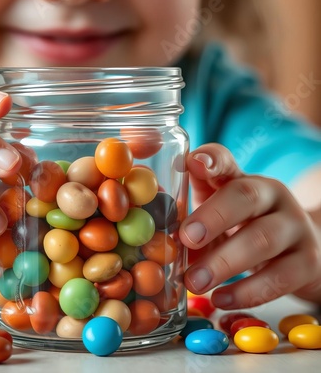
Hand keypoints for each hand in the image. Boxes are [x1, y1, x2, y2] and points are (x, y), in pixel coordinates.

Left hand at [180, 144, 320, 308]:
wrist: (298, 255)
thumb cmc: (242, 231)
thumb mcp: (216, 217)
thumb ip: (189, 218)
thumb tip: (153, 234)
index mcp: (241, 180)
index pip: (225, 161)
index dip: (210, 159)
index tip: (194, 164)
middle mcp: (272, 196)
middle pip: (245, 196)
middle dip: (213, 217)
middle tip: (187, 238)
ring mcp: (295, 227)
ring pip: (263, 238)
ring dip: (224, 263)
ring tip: (194, 283)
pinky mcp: (308, 262)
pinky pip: (279, 278)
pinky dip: (247, 292)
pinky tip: (221, 299)